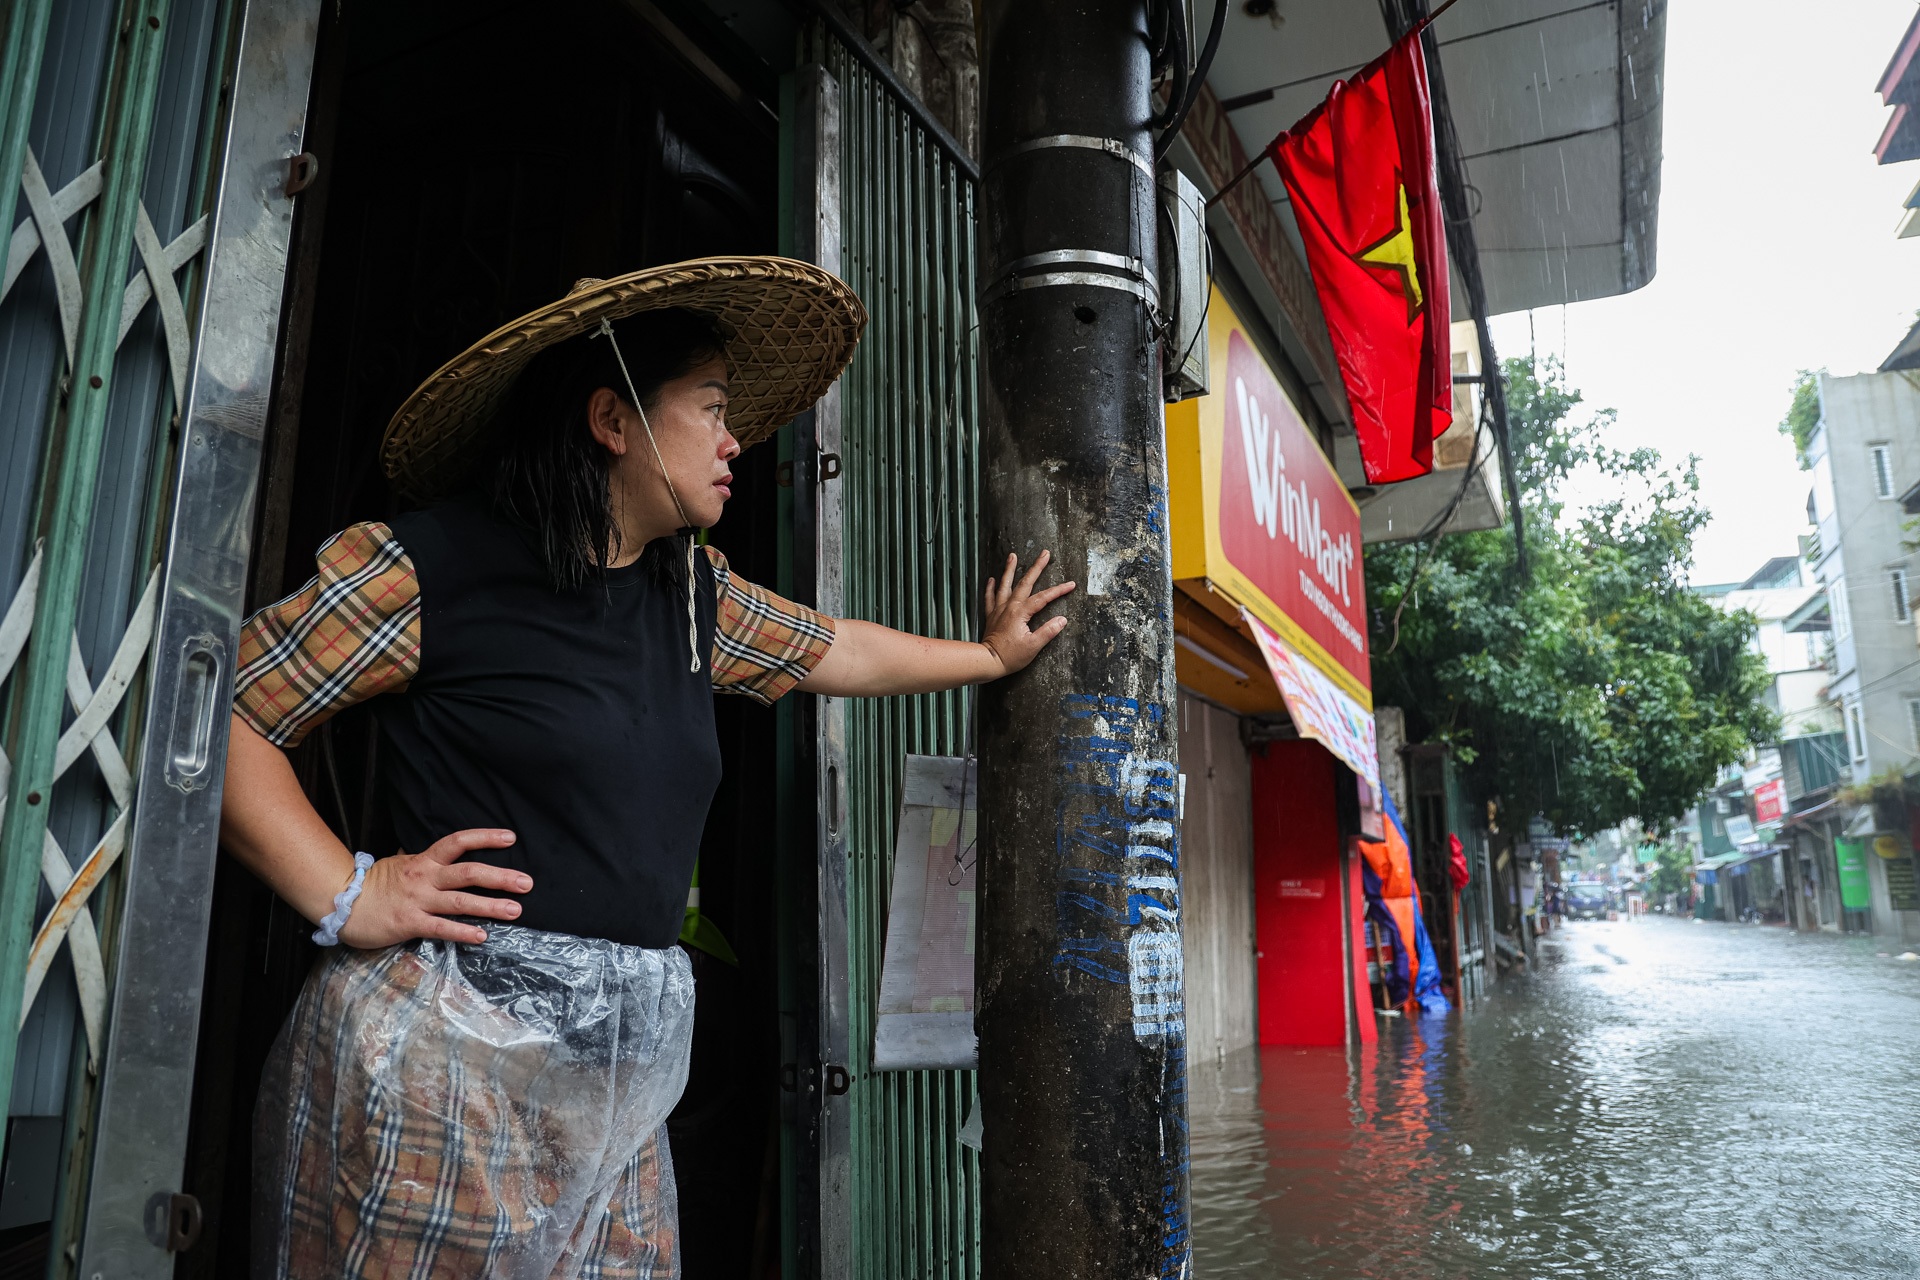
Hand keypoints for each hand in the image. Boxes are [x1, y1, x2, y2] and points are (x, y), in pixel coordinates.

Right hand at [337, 828, 531, 948]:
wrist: (341, 902)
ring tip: (515, 910)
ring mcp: (418, 900)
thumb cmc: (373, 885)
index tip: (511, 838)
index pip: (458, 842)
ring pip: (460, 900)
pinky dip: (462, 931)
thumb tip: (441, 854)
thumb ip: (423, 861)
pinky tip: (481, 935)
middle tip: (526, 883)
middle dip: (500, 877)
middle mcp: (425, 877)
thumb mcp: (400, 864)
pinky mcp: (409, 922)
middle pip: (468, 872)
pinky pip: (441, 927)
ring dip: (490, 905)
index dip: (485, 838)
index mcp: (424, 860)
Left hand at [981, 550, 1074, 676]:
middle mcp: (1010, 606)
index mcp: (1021, 612)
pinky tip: (991, 579)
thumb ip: (1048, 631)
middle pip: (1025, 582)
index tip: (1070, 584)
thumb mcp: (1034, 646)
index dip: (1058, 590)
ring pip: (1005, 584)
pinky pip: (990, 597)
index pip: (1044, 597)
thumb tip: (1062, 619)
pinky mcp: (992, 616)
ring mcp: (999, 609)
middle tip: (1044, 553)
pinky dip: (990, 587)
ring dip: (1010, 569)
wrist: (987, 661)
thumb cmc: (1010, 656)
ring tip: (1013, 556)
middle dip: (1036, 567)